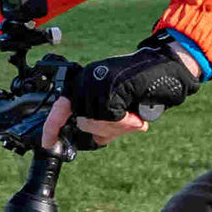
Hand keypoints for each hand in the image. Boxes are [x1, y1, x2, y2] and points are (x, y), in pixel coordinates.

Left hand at [41, 30, 201, 147]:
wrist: (164, 68)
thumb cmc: (143, 86)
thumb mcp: (117, 104)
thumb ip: (103, 120)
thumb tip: (94, 140)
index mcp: (84, 84)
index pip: (60, 109)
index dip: (52, 128)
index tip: (47, 143)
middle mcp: (86, 81)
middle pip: (84, 124)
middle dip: (106, 130)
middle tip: (128, 121)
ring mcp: (96, 83)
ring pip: (98, 124)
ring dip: (119, 127)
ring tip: (135, 115)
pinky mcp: (108, 88)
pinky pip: (112, 119)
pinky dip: (126, 122)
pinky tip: (137, 115)